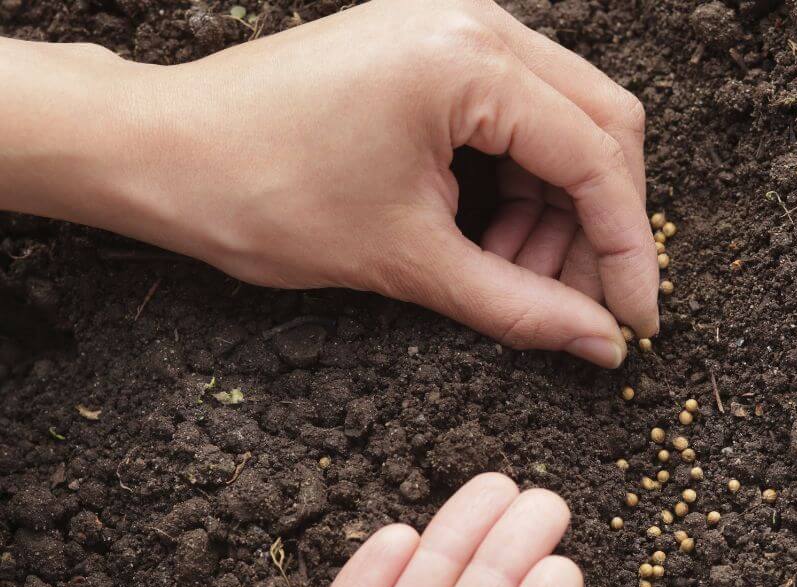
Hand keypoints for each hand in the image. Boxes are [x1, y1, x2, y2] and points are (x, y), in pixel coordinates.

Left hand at [0, 0, 657, 366]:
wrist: (160, 153)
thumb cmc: (261, 195)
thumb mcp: (407, 262)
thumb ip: (519, 307)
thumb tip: (599, 345)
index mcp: (467, 61)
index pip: (596, 158)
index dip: (627, 249)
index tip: (636, 321)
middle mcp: (474, 22)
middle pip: (601, 126)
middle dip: (599, 226)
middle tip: (580, 306)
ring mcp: (453, 27)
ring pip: (563, 122)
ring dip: (558, 210)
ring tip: (518, 279)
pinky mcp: (432, 50)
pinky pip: (516, 116)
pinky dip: (520, 183)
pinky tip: (493, 240)